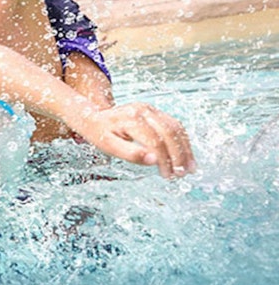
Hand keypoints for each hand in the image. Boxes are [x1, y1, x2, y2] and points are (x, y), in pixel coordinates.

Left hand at [74, 102, 195, 178]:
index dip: (164, 160)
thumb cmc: (101, 134)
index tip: (168, 175)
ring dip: (185, 149)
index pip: (154, 141)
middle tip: (183, 174)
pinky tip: (186, 156)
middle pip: (169, 132)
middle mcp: (143, 109)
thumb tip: (153, 160)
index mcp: (130, 118)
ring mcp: (150, 109)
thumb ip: (130, 153)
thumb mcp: (109, 146)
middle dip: (179, 155)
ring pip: (176, 128)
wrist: (94, 117)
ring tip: (190, 168)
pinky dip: (182, 141)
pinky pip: (175, 125)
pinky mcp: (155, 112)